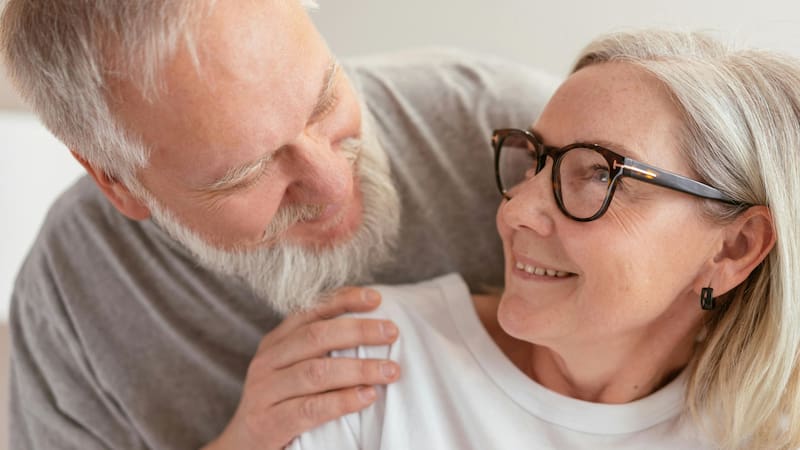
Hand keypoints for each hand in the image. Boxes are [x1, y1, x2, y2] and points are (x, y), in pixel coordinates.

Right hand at [203, 287, 400, 449]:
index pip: (310, 311)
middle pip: (316, 337)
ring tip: (390, 370)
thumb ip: (320, 351)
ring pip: (316, 372)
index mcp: (275, 343)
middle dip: (358, 331)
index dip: (343, 301)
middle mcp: (267, 361)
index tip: (376, 298)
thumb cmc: (279, 405)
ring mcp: (265, 392)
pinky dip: (343, 401)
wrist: (241, 448)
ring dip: (359, 369)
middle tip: (392, 332)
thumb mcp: (292, 370)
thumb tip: (372, 331)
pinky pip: (311, 408)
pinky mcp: (268, 423)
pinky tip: (367, 397)